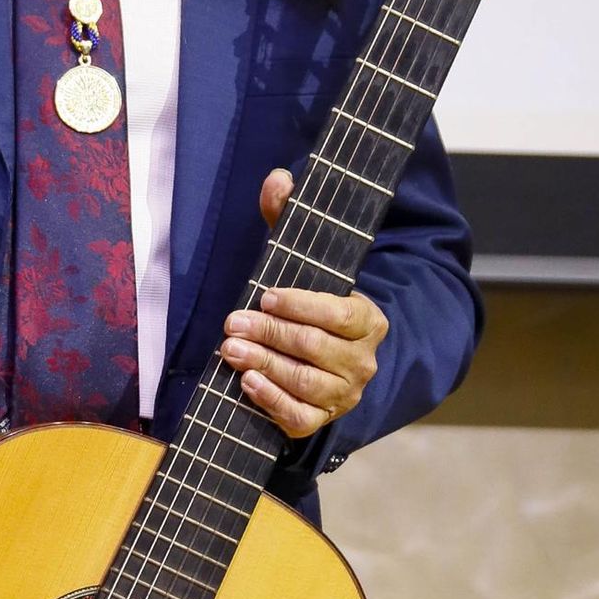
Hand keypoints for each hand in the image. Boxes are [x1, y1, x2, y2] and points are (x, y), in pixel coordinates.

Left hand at [217, 167, 388, 440]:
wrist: (329, 363)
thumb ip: (289, 219)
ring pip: (305, 382)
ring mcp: (344, 394)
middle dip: (270, 333)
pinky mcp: (322, 420)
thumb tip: (278, 178)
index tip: (265, 295)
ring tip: (230, 350)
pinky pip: (299, 417)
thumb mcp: (303, 262)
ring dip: (265, 365)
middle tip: (232, 322)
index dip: (301, 305)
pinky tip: (247, 383)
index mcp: (368, 320)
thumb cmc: (311, 306)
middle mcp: (362, 360)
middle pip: (314, 346)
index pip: (339, 313)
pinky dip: (273, 401)